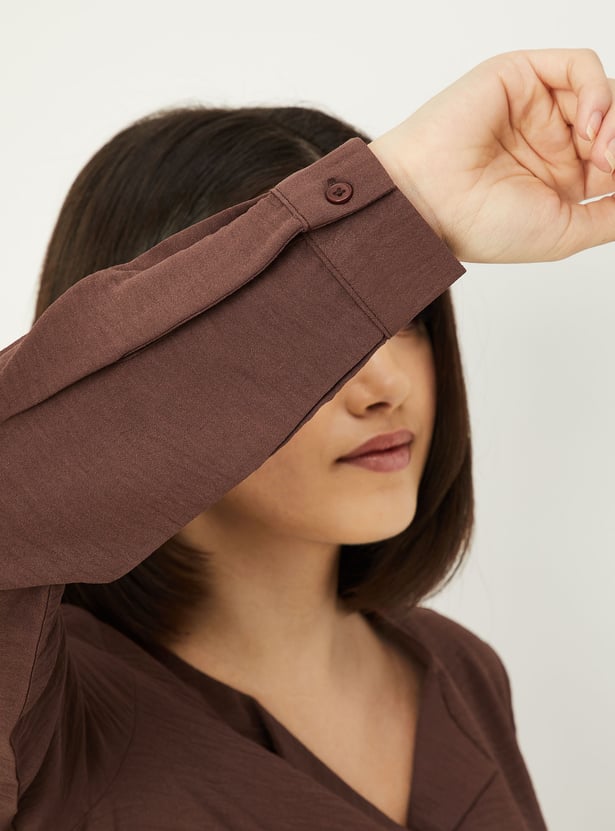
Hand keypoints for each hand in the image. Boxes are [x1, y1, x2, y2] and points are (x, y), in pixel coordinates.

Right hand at [368, 49, 614, 262]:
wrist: (429, 205)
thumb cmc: (481, 225)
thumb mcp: (566, 232)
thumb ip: (612, 214)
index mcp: (559, 179)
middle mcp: (550, 140)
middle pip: (613, 124)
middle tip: (610, 166)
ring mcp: (536, 107)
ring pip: (602, 95)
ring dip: (613, 121)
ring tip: (600, 151)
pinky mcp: (521, 76)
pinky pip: (579, 67)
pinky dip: (596, 92)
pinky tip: (587, 126)